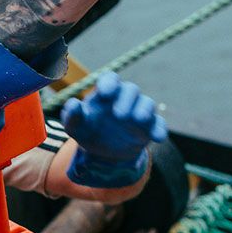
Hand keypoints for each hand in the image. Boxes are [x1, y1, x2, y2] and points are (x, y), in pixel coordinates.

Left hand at [60, 71, 167, 187]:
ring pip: (147, 103)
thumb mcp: (75, 127)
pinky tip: (157, 138)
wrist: (103, 153)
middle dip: (127, 100)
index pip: (110, 79)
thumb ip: (72, 115)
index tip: (104, 93)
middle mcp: (125, 99)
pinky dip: (159, 130)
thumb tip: (73, 104)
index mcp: (106, 93)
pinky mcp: (149, 127)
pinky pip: (159, 124)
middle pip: (131, 90)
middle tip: (119, 115)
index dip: (109, 83)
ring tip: (138, 119)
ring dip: (144, 110)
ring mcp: (139, 112)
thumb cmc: (88, 131)